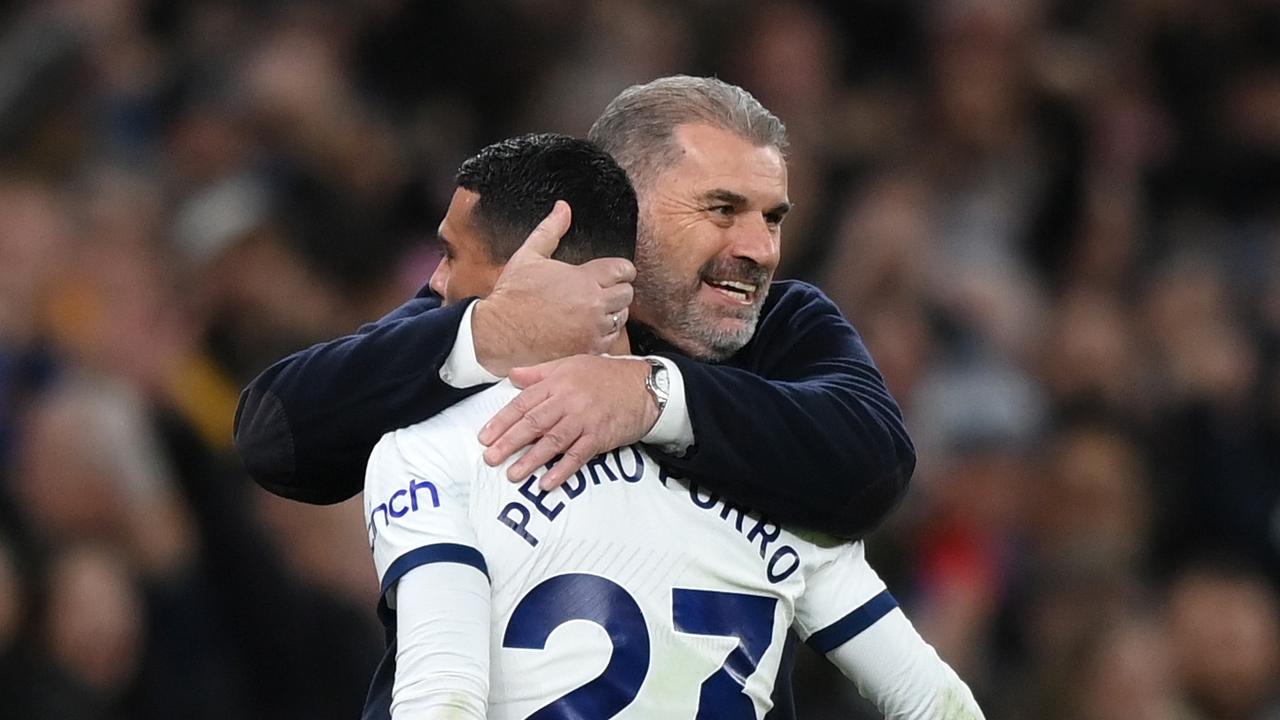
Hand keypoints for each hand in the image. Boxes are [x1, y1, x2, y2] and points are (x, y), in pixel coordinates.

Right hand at [471, 202, 634, 376]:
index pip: (624, 270)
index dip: (621, 270)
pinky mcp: (588, 349)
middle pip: (627, 294)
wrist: (498, 333)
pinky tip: (588, 328)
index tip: (612, 273)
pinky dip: (605, 333)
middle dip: (617, 290)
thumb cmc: (511, 295)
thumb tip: (563, 208)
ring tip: (593, 310)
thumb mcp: (528, 255)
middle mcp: (594, 304)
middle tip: (600, 291)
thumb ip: (551, 230)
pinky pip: (612, 339)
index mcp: (584, 278)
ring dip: (612, 312)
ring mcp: (593, 329)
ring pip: (622, 317)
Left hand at [478, 355, 659, 488]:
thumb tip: (513, 375)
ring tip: (513, 475)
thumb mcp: (570, 365)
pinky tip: (547, 482)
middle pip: (533, 424)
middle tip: (491, 459)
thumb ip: (539, 373)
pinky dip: (562, 470)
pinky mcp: (599, 436)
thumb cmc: (605, 375)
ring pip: (552, 441)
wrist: (643, 387)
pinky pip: (577, 456)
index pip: (522, 404)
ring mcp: (584, 420)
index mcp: (557, 382)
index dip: (501, 422)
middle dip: (509, 443)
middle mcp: (568, 400)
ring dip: (531, 460)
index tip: (485, 437)